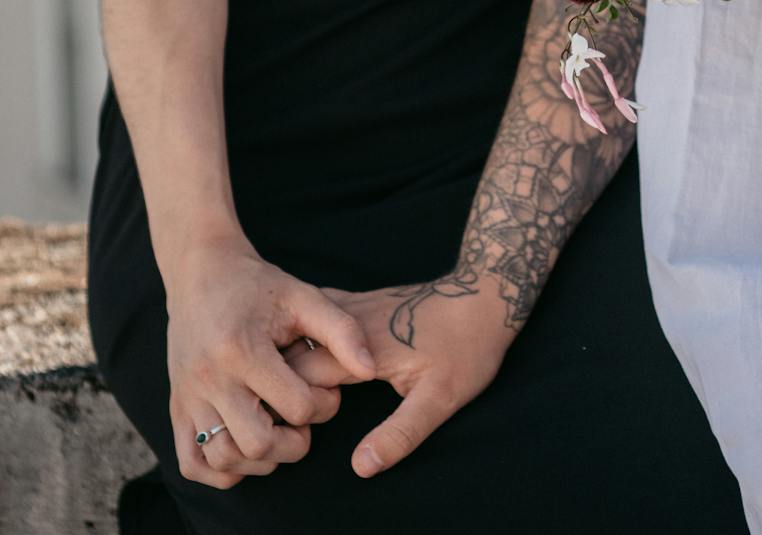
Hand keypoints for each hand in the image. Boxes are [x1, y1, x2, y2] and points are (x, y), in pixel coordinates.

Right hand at [160, 228, 377, 488]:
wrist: (201, 273)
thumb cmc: (259, 286)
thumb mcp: (305, 297)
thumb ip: (342, 331)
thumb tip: (369, 370)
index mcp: (242, 349)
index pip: (295, 407)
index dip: (323, 405)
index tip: (323, 388)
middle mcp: (209, 378)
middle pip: (258, 444)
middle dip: (294, 443)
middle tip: (302, 419)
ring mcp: (188, 397)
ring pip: (224, 460)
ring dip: (261, 461)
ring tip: (277, 432)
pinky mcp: (176, 408)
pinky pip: (191, 465)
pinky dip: (221, 471)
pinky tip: (245, 448)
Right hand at [287, 277, 516, 478]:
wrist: (487, 294)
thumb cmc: (467, 348)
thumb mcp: (441, 398)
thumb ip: (401, 432)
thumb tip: (361, 466)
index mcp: (363, 348)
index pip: (299, 374)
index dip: (287, 402)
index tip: (290, 423)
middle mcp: (350, 322)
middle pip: (290, 351)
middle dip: (276, 380)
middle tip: (274, 410)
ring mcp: (353, 306)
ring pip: (297, 329)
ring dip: (282, 356)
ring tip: (275, 385)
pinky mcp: (361, 302)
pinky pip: (313, 316)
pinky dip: (297, 335)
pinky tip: (294, 351)